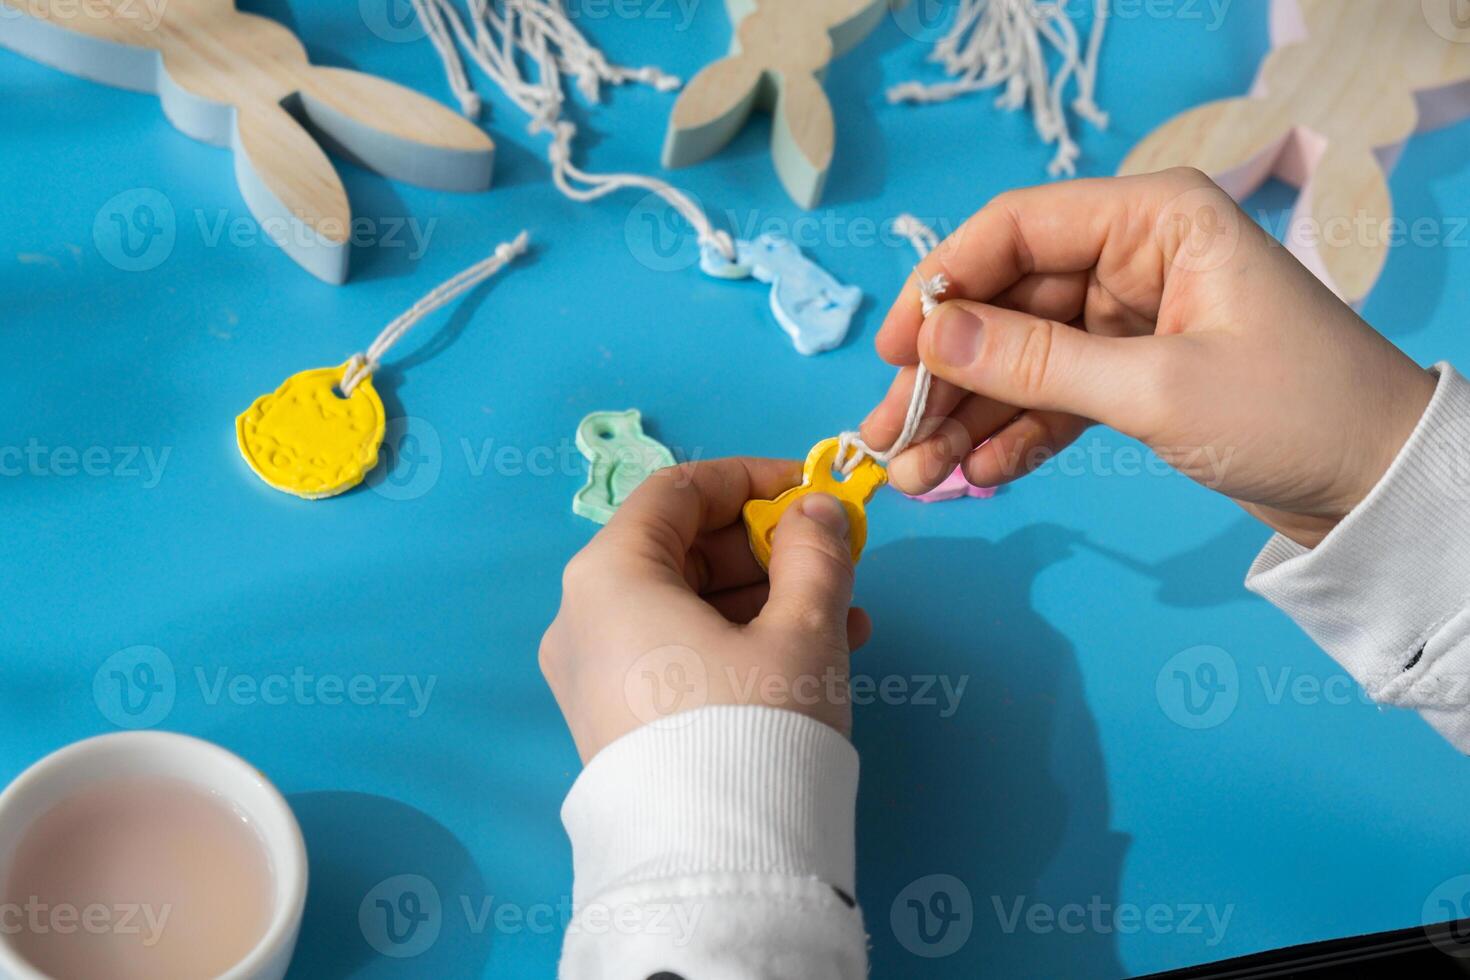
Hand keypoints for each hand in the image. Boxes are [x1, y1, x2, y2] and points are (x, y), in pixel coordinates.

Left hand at [540, 459, 871, 762]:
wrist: (712, 865)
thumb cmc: (753, 724)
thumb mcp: (802, 629)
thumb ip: (815, 553)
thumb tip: (817, 511)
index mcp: (611, 575)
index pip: (677, 491)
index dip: (749, 479)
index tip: (810, 490)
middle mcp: (584, 617)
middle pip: (679, 549)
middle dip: (766, 549)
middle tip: (834, 561)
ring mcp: (593, 674)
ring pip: (684, 605)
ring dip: (765, 599)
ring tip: (847, 619)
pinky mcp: (613, 721)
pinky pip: (675, 654)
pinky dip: (737, 643)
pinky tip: (810, 658)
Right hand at [863, 168, 1436, 547]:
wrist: (1381, 487)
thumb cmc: (1296, 413)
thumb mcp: (1156, 389)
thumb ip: (1036, 362)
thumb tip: (929, 338)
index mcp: (1153, 220)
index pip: (1015, 229)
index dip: (941, 286)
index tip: (891, 352)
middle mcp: (1134, 257)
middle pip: (1006, 304)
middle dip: (946, 377)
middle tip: (887, 437)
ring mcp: (1130, 319)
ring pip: (1020, 358)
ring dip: (968, 418)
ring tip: (919, 476)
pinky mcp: (1133, 375)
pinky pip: (1052, 397)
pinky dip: (1014, 436)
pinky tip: (979, 475)